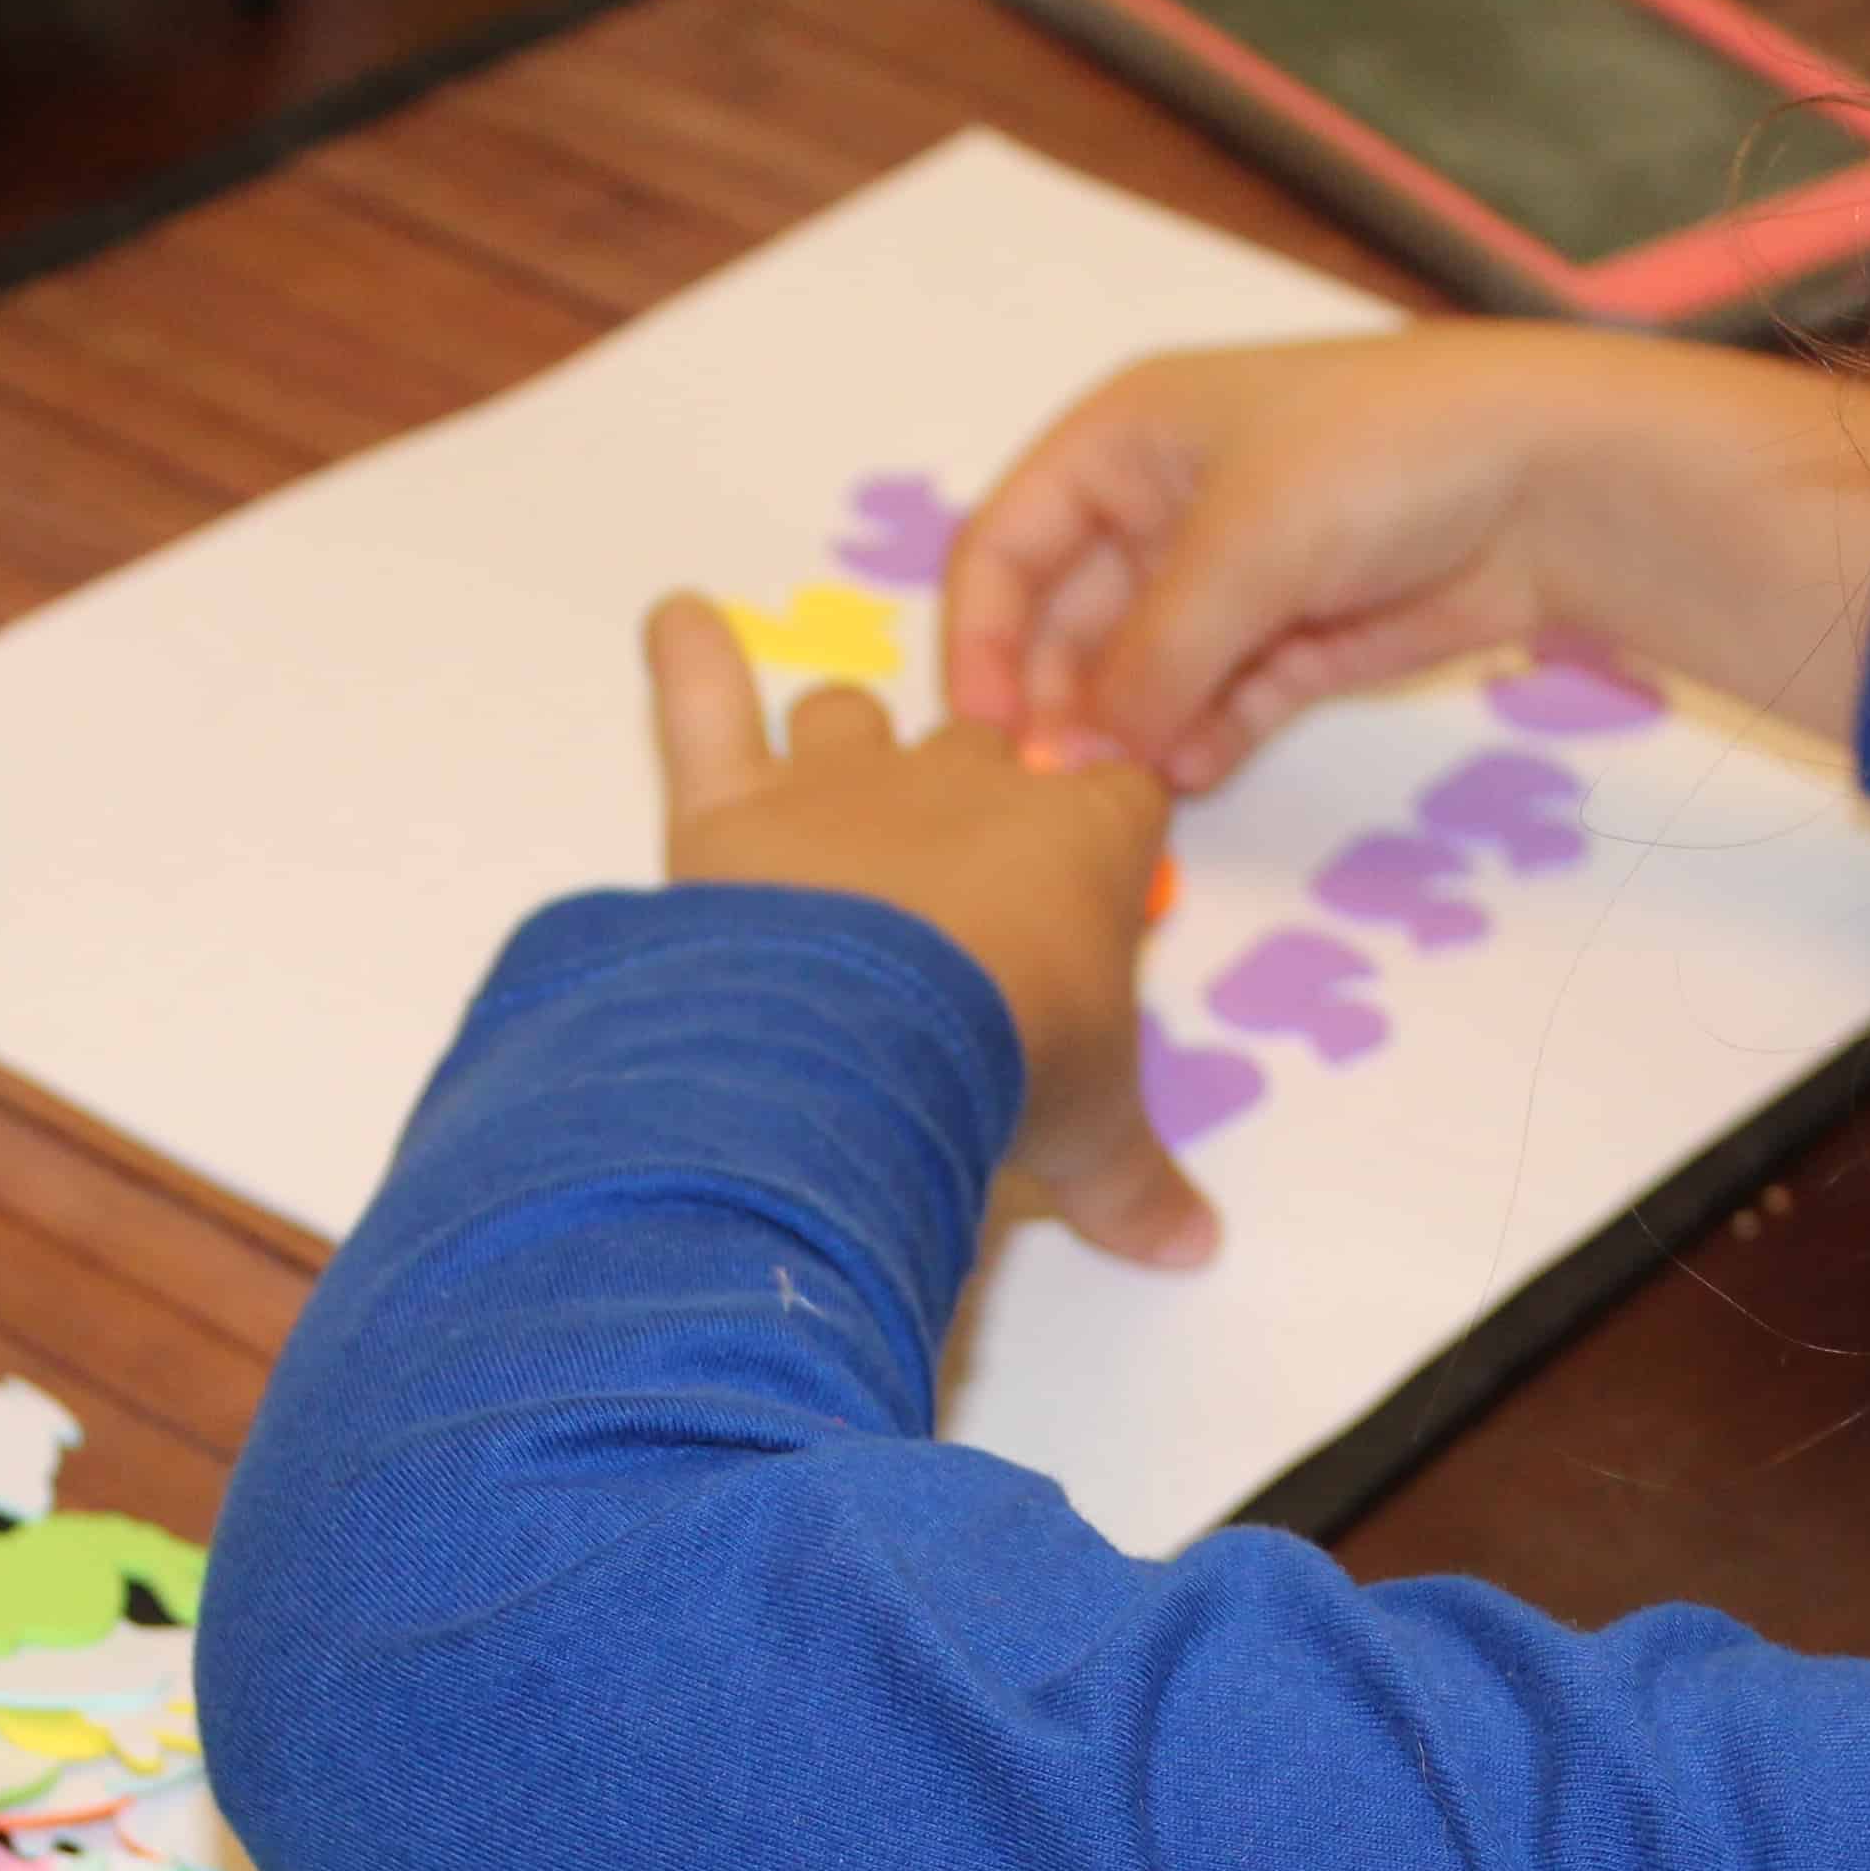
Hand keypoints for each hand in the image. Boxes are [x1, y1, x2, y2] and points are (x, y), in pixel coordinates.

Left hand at [644, 595, 1214, 1270]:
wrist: (865, 1044)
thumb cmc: (1012, 1065)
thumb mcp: (1094, 1139)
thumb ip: (1141, 1184)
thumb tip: (1195, 1251)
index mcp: (1080, 839)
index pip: (1117, 799)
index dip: (1104, 839)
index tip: (1092, 894)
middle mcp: (966, 782)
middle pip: (982, 749)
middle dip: (972, 797)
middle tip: (954, 884)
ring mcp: (843, 782)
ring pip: (851, 715)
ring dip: (841, 740)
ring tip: (825, 795)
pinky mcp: (733, 803)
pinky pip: (705, 697)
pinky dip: (685, 655)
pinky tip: (675, 620)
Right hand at [943, 326, 1869, 785]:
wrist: (1554, 475)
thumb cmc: (1380, 456)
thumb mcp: (1240, 548)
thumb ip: (1146, 661)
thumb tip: (1069, 764)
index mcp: (1122, 438)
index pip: (1005, 546)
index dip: (980, 641)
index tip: (988, 738)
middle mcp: (1161, 504)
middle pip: (1067, 625)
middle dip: (1061, 708)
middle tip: (1056, 796)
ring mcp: (1230, 577)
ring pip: (1139, 678)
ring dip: (1128, 737)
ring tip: (1128, 797)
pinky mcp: (1295, 638)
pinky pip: (1213, 704)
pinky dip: (1197, 742)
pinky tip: (1191, 776)